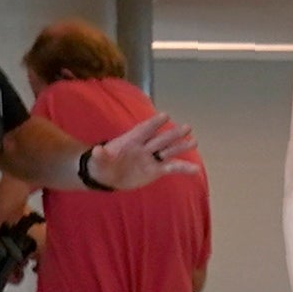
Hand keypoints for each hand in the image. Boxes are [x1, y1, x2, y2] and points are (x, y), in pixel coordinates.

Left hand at [82, 113, 199, 188]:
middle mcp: (144, 147)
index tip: (165, 116)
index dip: (154, 123)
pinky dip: (183, 169)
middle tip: (187, 127)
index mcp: (131, 140)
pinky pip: (171, 168)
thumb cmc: (102, 164)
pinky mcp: (156, 170)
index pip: (144, 130)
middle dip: (173, 134)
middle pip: (160, 139)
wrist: (107, 175)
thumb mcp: (98, 160)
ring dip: (181, 147)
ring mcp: (151, 158)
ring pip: (169, 151)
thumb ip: (101, 155)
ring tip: (194, 141)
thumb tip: (97, 151)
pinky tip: (195, 170)